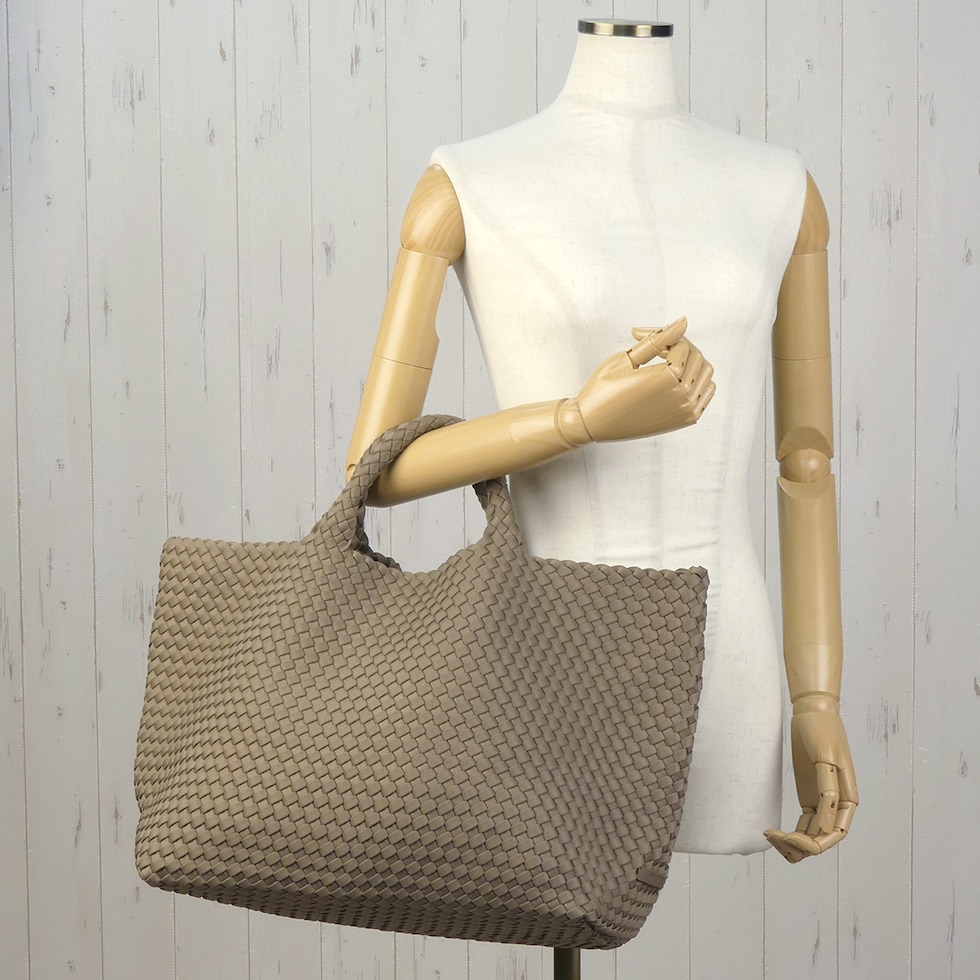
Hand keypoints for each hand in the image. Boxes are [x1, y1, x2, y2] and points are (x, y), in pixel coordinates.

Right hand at [559, 317, 715, 444]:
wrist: (592, 423)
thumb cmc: (603, 388)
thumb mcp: (628, 357)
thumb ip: (658, 338)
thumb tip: (684, 321)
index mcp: (667, 378)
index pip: (681, 344)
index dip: (660, 335)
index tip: (636, 334)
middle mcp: (681, 396)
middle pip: (696, 357)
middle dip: (676, 345)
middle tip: (651, 347)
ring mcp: (686, 410)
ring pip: (705, 373)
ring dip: (690, 361)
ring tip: (664, 360)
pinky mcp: (685, 419)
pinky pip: (705, 393)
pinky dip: (697, 380)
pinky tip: (676, 377)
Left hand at [764, 705, 858, 862]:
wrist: (813, 713)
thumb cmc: (823, 731)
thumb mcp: (826, 756)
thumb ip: (828, 788)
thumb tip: (828, 823)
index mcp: (847, 798)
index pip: (836, 833)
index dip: (815, 843)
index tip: (789, 836)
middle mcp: (837, 805)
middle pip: (822, 839)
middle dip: (800, 846)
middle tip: (774, 837)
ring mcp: (822, 802)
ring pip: (812, 835)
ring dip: (794, 844)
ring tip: (770, 837)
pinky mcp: (809, 797)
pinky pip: (804, 824)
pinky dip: (790, 833)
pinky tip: (771, 832)